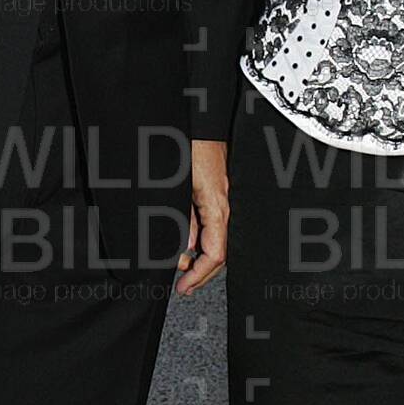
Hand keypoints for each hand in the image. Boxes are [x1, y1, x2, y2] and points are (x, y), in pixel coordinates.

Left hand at [177, 138, 229, 295]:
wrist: (199, 117)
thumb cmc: (187, 145)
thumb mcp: (177, 186)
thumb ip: (184, 220)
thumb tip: (187, 251)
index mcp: (218, 206)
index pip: (216, 255)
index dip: (199, 275)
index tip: (183, 287)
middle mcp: (226, 204)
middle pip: (221, 252)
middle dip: (202, 272)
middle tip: (184, 285)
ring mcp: (225, 197)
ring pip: (220, 238)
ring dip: (203, 257)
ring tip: (186, 268)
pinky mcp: (219, 188)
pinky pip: (217, 223)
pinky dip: (205, 239)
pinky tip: (193, 243)